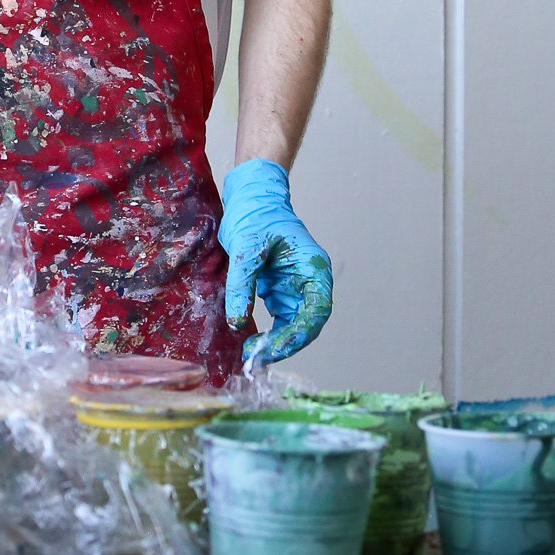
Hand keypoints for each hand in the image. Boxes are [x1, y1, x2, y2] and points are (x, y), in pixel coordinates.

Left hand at [218, 158, 332, 369]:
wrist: (250, 197)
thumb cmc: (256, 214)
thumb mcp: (247, 246)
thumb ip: (243, 283)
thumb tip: (238, 321)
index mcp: (313, 267)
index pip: (317, 310)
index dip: (300, 334)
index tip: (276, 348)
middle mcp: (309, 281)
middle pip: (307, 323)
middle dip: (286, 344)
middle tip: (258, 357)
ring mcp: (295, 287)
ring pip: (294, 325)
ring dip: (277, 342)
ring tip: (252, 353)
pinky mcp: (280, 290)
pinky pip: (279, 319)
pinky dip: (269, 333)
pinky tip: (252, 341)